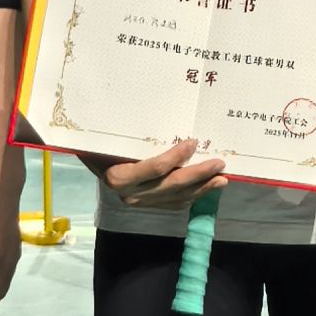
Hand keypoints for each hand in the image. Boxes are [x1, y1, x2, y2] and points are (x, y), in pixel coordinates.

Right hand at [80, 137, 226, 203]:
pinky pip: (175, 203)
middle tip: (219, 164)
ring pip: (177, 197)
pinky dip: (193, 195)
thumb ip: (123, 133)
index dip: (176, 157)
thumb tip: (139, 110)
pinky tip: (207, 187)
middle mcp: (131, 194)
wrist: (93, 164)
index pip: (155, 169)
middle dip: (198, 175)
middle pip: (171, 185)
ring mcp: (142, 202)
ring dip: (202, 188)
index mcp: (120, 176)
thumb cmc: (101, 146)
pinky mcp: (150, 205)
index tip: (193, 142)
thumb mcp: (105, 139)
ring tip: (221, 179)